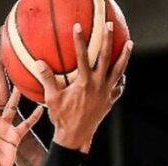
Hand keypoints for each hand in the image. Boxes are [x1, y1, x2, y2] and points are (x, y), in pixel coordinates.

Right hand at [42, 22, 132, 152]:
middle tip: (109, 26)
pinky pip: (119, 87)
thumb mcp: (52, 99)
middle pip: (106, 57)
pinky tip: (121, 74)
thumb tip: (39, 63)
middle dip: (108, 39)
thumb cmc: (62, 118)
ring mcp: (107, 93)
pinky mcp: (110, 101)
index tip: (78, 27)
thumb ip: (47, 80)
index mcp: (84, 83)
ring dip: (124, 56)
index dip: (79, 41)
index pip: (82, 56)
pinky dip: (121, 79)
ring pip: (119, 70)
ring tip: (128, 44)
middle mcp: (99, 85)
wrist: (75, 137)